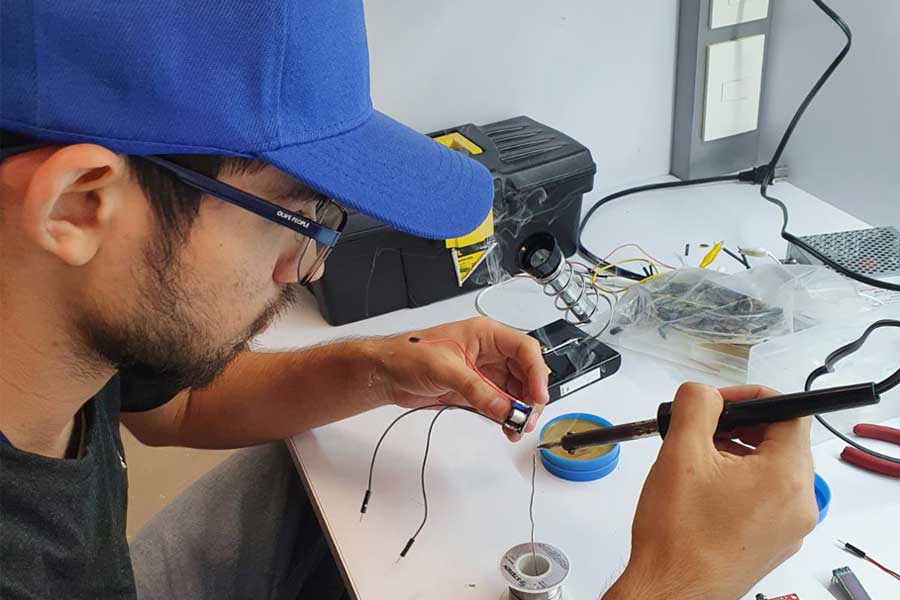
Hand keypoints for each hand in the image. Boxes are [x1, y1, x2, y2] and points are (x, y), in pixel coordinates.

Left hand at [370, 317, 549, 440]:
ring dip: (519, 410)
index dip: (536, 372)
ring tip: (517, 427)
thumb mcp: (444, 369)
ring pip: (515, 391)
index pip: (524, 349)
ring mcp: (483, 373)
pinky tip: (507, 427)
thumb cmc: (408, 355)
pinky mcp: (475, 390)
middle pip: (525, 373)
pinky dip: (506, 416)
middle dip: (530, 396)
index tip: (538, 395)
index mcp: (485, 334)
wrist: (386, 374)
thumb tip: (503, 407)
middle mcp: (488, 353)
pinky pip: (500, 403)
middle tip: (527, 417)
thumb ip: (476, 389)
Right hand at [604, 383, 818, 599]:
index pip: (790, 413)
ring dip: (736, 452)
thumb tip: (704, 393)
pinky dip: (738, 481)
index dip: (751, 396)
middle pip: (781, 441)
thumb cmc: (678, 534)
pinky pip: (765, 497)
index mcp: (785, 477)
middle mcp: (798, 504)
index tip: (718, 402)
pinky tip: (703, 487)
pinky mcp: (772, 542)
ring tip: (696, 460)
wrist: (671, 589)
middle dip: (739, 425)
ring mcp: (788, 527)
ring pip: (771, 469)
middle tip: (701, 428)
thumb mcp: (680, 452)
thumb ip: (696, 405)